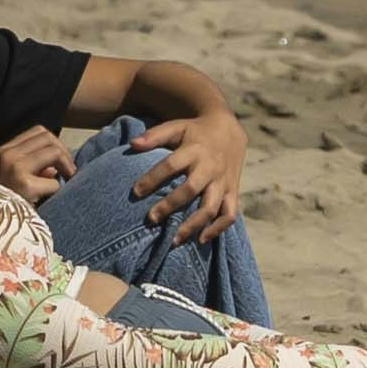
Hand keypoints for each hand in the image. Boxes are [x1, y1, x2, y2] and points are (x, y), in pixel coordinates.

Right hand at [0, 125, 77, 198]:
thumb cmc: (2, 206)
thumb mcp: (12, 181)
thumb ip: (32, 168)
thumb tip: (54, 168)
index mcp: (3, 152)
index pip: (38, 132)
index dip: (55, 143)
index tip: (61, 162)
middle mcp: (7, 155)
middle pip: (48, 137)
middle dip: (64, 153)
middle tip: (70, 173)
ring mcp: (14, 167)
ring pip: (54, 152)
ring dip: (66, 167)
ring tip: (67, 181)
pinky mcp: (24, 185)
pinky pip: (54, 182)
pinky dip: (57, 191)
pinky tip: (50, 201)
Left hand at [124, 105, 251, 241]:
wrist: (229, 131)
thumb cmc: (195, 132)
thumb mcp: (176, 127)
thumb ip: (155, 135)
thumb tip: (132, 144)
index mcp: (194, 150)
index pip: (170, 165)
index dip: (152, 178)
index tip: (135, 192)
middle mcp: (210, 168)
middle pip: (190, 190)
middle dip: (170, 206)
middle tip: (150, 219)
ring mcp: (223, 182)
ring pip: (211, 207)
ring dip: (193, 225)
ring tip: (174, 240)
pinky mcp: (233, 192)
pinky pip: (229, 214)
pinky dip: (217, 229)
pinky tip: (201, 240)